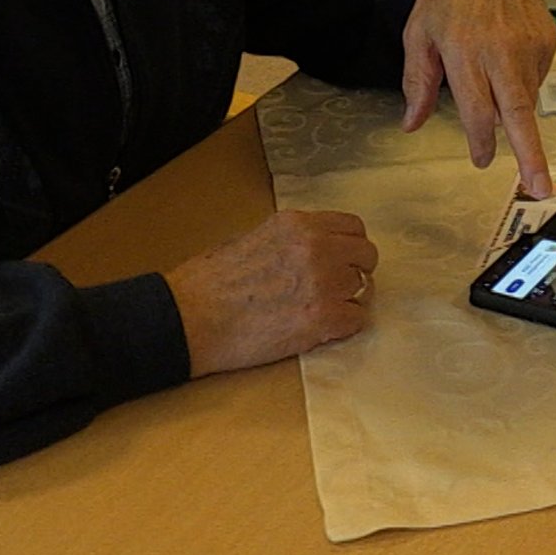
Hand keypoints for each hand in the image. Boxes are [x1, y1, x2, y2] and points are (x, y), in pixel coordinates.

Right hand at [164, 210, 378, 376]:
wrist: (188, 318)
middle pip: (367, 256)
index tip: (342, 260)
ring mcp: (322, 282)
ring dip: (349, 300)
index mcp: (298, 224)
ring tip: (324, 311)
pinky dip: (344, 326)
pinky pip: (357, 320)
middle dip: (355, 272)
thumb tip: (313, 250)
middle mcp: (316, 247)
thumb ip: (290, 240)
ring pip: (365, 288)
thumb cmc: (209, 283)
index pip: (353, 227)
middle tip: (336, 289)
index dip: (350, 246)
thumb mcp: (252, 239)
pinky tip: (322, 329)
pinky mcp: (322, 319)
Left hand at [401, 0, 555, 197]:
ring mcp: (530, 45)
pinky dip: (520, 83)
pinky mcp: (548, 40)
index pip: (477, 110)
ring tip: (492, 77)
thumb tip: (411, 124)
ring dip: (513, 110)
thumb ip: (417, 82)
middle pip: (519, 113)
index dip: (480, 141)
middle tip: (540, 188)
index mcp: (464, 51)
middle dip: (531, 154)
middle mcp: (502, 50)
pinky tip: (504, 60)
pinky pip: (535, 78)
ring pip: (526, 98)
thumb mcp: (418, 34)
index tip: (483, 162)